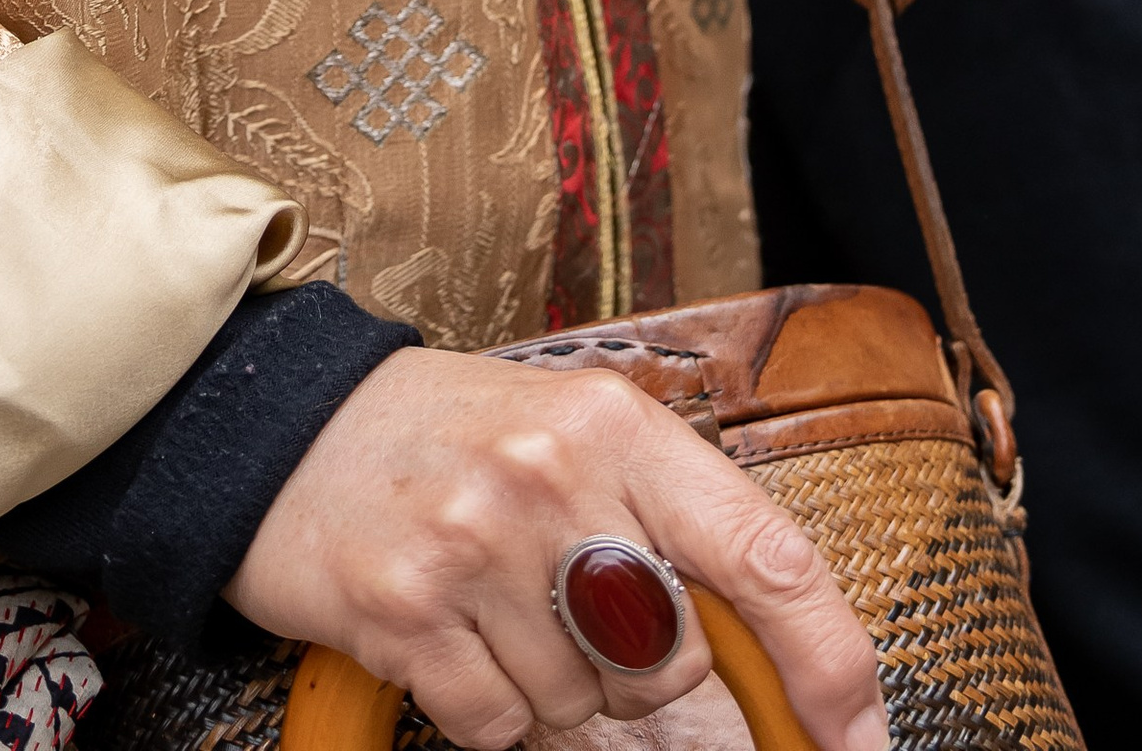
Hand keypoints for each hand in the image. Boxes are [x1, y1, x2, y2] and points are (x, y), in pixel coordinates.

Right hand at [224, 349, 886, 750]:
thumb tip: (766, 678)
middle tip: (565, 605)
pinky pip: (499, 728)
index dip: (832, 665)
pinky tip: (447, 635)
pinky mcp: (404, 607)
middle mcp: (554, 471)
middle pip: (672, 660)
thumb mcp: (570, 441)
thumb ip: (665, 533)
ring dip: (550, 687)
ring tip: (492, 602)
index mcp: (618, 423)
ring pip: (584, 707)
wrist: (282, 422)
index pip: (767, 555)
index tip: (860, 741)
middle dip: (637, 670)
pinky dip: (483, 709)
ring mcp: (475, 538)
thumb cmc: (449, 438)